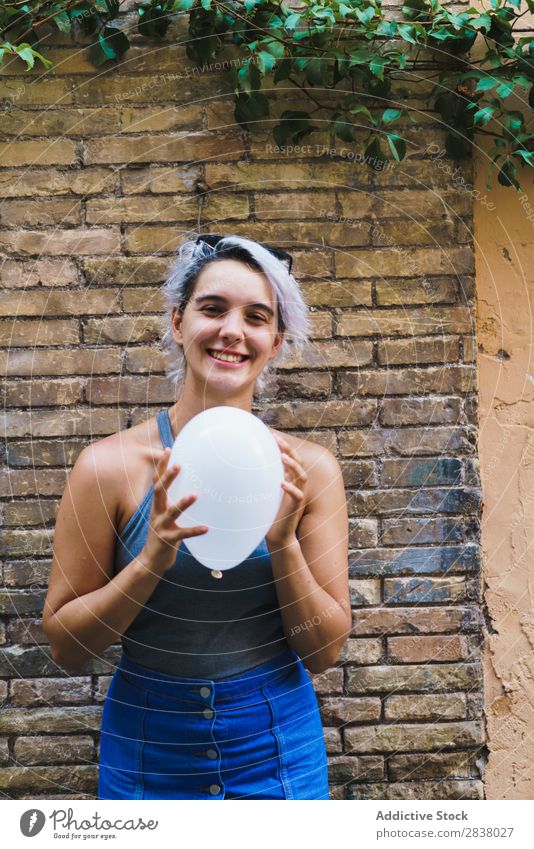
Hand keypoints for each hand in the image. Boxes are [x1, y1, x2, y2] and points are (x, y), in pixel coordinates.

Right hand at [141, 447, 208, 573]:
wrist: (151, 560)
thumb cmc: (163, 534)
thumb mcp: (165, 515)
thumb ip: (172, 501)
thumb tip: (191, 485)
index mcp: (156, 505)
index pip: (157, 481)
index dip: (162, 466)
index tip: (169, 450)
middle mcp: (156, 513)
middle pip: (159, 491)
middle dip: (168, 478)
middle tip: (179, 465)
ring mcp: (160, 527)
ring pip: (171, 512)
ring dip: (183, 503)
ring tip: (195, 495)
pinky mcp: (167, 540)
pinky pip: (182, 534)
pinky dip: (194, 530)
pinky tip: (207, 528)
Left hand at [265, 436, 307, 551]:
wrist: (278, 536)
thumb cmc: (268, 514)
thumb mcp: (263, 494)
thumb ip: (259, 481)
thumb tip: (241, 468)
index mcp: (289, 479)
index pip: (289, 458)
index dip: (282, 446)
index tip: (271, 434)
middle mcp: (296, 485)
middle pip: (298, 462)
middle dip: (289, 449)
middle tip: (277, 439)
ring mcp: (298, 495)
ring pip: (302, 476)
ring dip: (293, 466)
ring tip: (282, 457)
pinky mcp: (296, 507)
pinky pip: (298, 495)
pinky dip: (291, 488)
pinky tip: (281, 483)